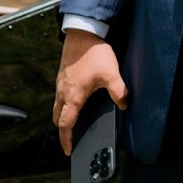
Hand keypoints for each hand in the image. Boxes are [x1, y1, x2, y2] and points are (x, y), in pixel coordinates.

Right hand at [53, 28, 127, 156]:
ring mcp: (60, 83)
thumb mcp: (111, 74)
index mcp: (73, 96)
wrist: (82, 32)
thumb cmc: (93, 53)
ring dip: (63, 114)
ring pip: (57, 105)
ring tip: (74, 119)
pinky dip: (65, 102)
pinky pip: (60, 94)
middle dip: (63, 129)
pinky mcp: (62, 74)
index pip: (66, 124)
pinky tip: (77, 97)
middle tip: (71, 136)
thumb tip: (124, 104)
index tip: (68, 149)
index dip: (66, 139)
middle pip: (57, 117)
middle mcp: (63, 92)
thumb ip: (119, 92)